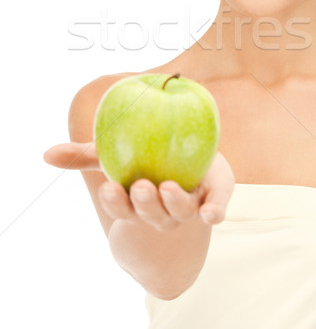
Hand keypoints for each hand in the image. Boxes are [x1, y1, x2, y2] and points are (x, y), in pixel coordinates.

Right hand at [43, 143, 234, 231]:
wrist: (189, 159)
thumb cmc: (144, 158)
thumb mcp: (114, 153)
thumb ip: (87, 155)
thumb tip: (47, 154)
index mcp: (138, 202)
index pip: (123, 208)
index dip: (116, 202)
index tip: (110, 187)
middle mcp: (162, 209)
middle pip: (152, 214)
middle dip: (145, 204)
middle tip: (141, 186)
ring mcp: (188, 205)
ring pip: (181, 213)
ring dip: (174, 204)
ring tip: (168, 187)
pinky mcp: (213, 197)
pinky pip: (215, 206)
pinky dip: (214, 211)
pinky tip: (211, 214)